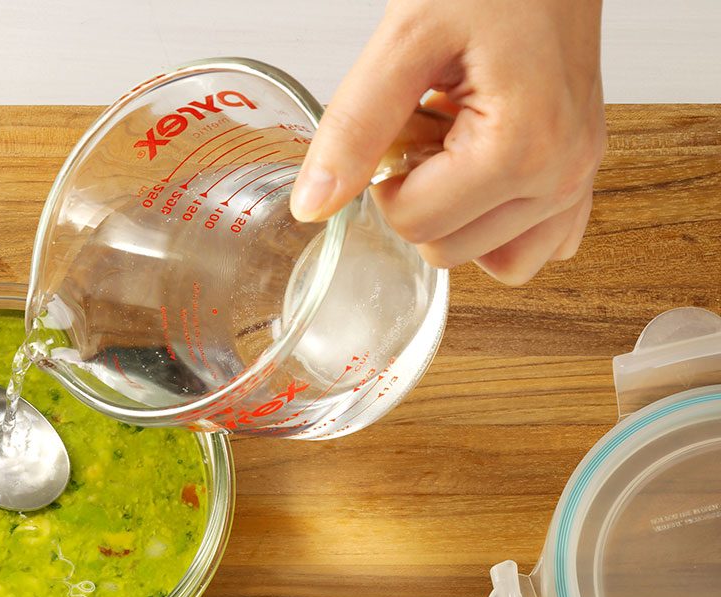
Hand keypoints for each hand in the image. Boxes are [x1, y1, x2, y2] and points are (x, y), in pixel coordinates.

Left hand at [290, 0, 605, 285]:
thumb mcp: (404, 41)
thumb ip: (354, 127)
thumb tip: (313, 205)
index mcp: (522, 149)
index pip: (414, 224)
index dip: (384, 181)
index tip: (399, 126)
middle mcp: (559, 175)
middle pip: (446, 249)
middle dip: (418, 196)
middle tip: (428, 125)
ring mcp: (576, 181)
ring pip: (486, 259)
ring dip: (456, 213)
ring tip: (455, 143)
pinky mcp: (579, 177)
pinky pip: (533, 246)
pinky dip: (497, 225)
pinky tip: (481, 169)